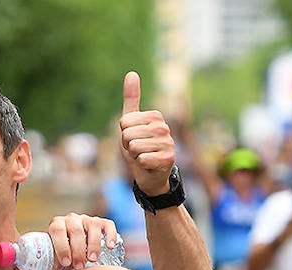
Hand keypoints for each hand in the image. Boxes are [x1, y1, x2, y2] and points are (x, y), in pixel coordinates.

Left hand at [44, 213, 121, 269]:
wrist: (75, 245)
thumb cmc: (63, 253)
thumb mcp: (55, 261)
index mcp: (57, 225)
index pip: (57, 230)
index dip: (61, 246)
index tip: (66, 262)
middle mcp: (71, 219)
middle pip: (75, 230)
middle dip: (78, 250)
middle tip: (79, 266)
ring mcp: (87, 219)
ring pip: (92, 226)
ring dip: (93, 244)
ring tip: (92, 259)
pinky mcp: (102, 222)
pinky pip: (108, 225)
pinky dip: (110, 235)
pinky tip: (110, 247)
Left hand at [118, 71, 175, 195]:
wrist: (150, 174)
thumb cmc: (138, 147)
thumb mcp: (130, 123)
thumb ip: (131, 99)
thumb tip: (132, 73)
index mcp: (155, 116)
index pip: (124, 122)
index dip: (123, 134)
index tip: (133, 138)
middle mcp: (164, 127)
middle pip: (128, 135)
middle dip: (127, 146)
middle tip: (137, 150)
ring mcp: (168, 142)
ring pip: (134, 147)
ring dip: (134, 156)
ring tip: (142, 156)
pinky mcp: (168, 158)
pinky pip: (142, 159)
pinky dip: (141, 164)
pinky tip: (148, 165)